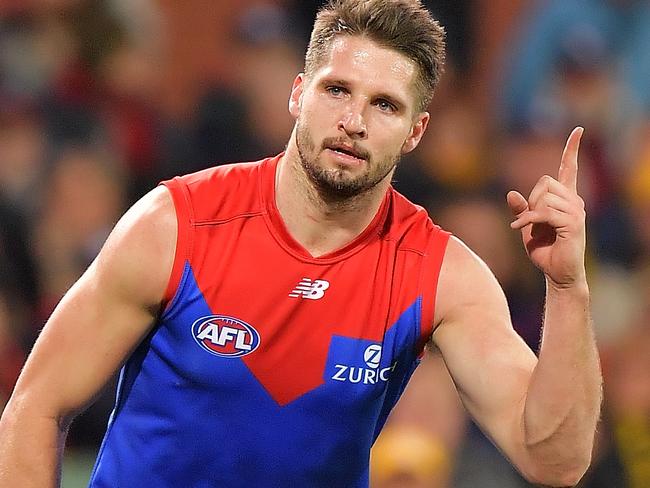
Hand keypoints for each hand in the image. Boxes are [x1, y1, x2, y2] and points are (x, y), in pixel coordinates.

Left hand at [506, 127, 586, 288]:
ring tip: (530, 228)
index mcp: (566, 198)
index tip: (579, 129)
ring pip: (543, 197)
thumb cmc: (545, 250)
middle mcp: (574, 201)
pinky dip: (527, 220)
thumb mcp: (527, 226)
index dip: (572, 149)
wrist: (557, 273)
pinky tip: (518, 228)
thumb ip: (521, 209)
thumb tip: (511, 193)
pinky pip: (544, 212)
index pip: (569, 168)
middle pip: (544, 181)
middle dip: (530, 198)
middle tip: (530, 219)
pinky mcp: (573, 224)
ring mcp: (576, 211)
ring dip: (529, 213)